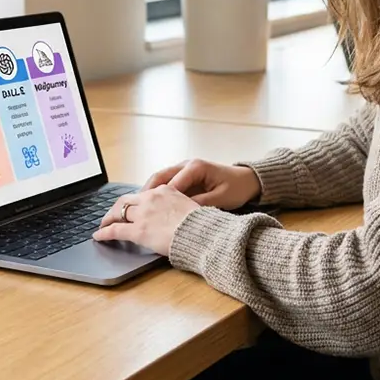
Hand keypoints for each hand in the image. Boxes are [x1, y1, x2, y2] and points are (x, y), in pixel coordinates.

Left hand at [93, 186, 199, 255]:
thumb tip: (173, 215)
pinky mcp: (138, 230)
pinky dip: (104, 233)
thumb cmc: (200, 224)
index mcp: (165, 191)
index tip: (130, 207)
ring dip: (109, 218)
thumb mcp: (189, 206)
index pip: (143, 194)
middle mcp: (151, 198)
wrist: (200, 232)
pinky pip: (115, 230)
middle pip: (126, 200)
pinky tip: (99, 236)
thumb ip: (176, 206)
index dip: (133, 202)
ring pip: (118, 212)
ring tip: (104, 225)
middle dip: (116, 208)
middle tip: (112, 215)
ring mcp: (143, 214)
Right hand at [141, 159, 260, 209]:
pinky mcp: (184, 176)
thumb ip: (199, 205)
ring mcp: (184, 168)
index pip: (170, 183)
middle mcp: (186, 164)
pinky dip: (156, 193)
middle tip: (132, 209)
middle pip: (159, 177)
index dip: (158, 199)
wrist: (248, 180)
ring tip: (136, 209)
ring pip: (160, 179)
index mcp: (195, 167)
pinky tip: (149, 206)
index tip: (147, 213)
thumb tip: (180, 215)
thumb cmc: (236, 189)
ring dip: (148, 192)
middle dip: (145, 193)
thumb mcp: (220, 199)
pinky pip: (166, 183)